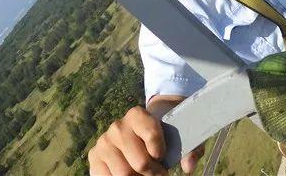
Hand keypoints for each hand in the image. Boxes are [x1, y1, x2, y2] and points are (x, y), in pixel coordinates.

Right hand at [88, 105, 204, 174]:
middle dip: (153, 173)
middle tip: (159, 173)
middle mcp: (118, 126)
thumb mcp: (182, 134)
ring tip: (146, 174)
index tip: (163, 156)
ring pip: (124, 174)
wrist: (144, 127)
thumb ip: (191, 149)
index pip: (151, 134)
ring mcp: (104, 142)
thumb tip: (189, 166)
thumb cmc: (166, 132)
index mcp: (138, 115)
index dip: (160, 151)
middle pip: (139, 163)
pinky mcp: (94, 157)